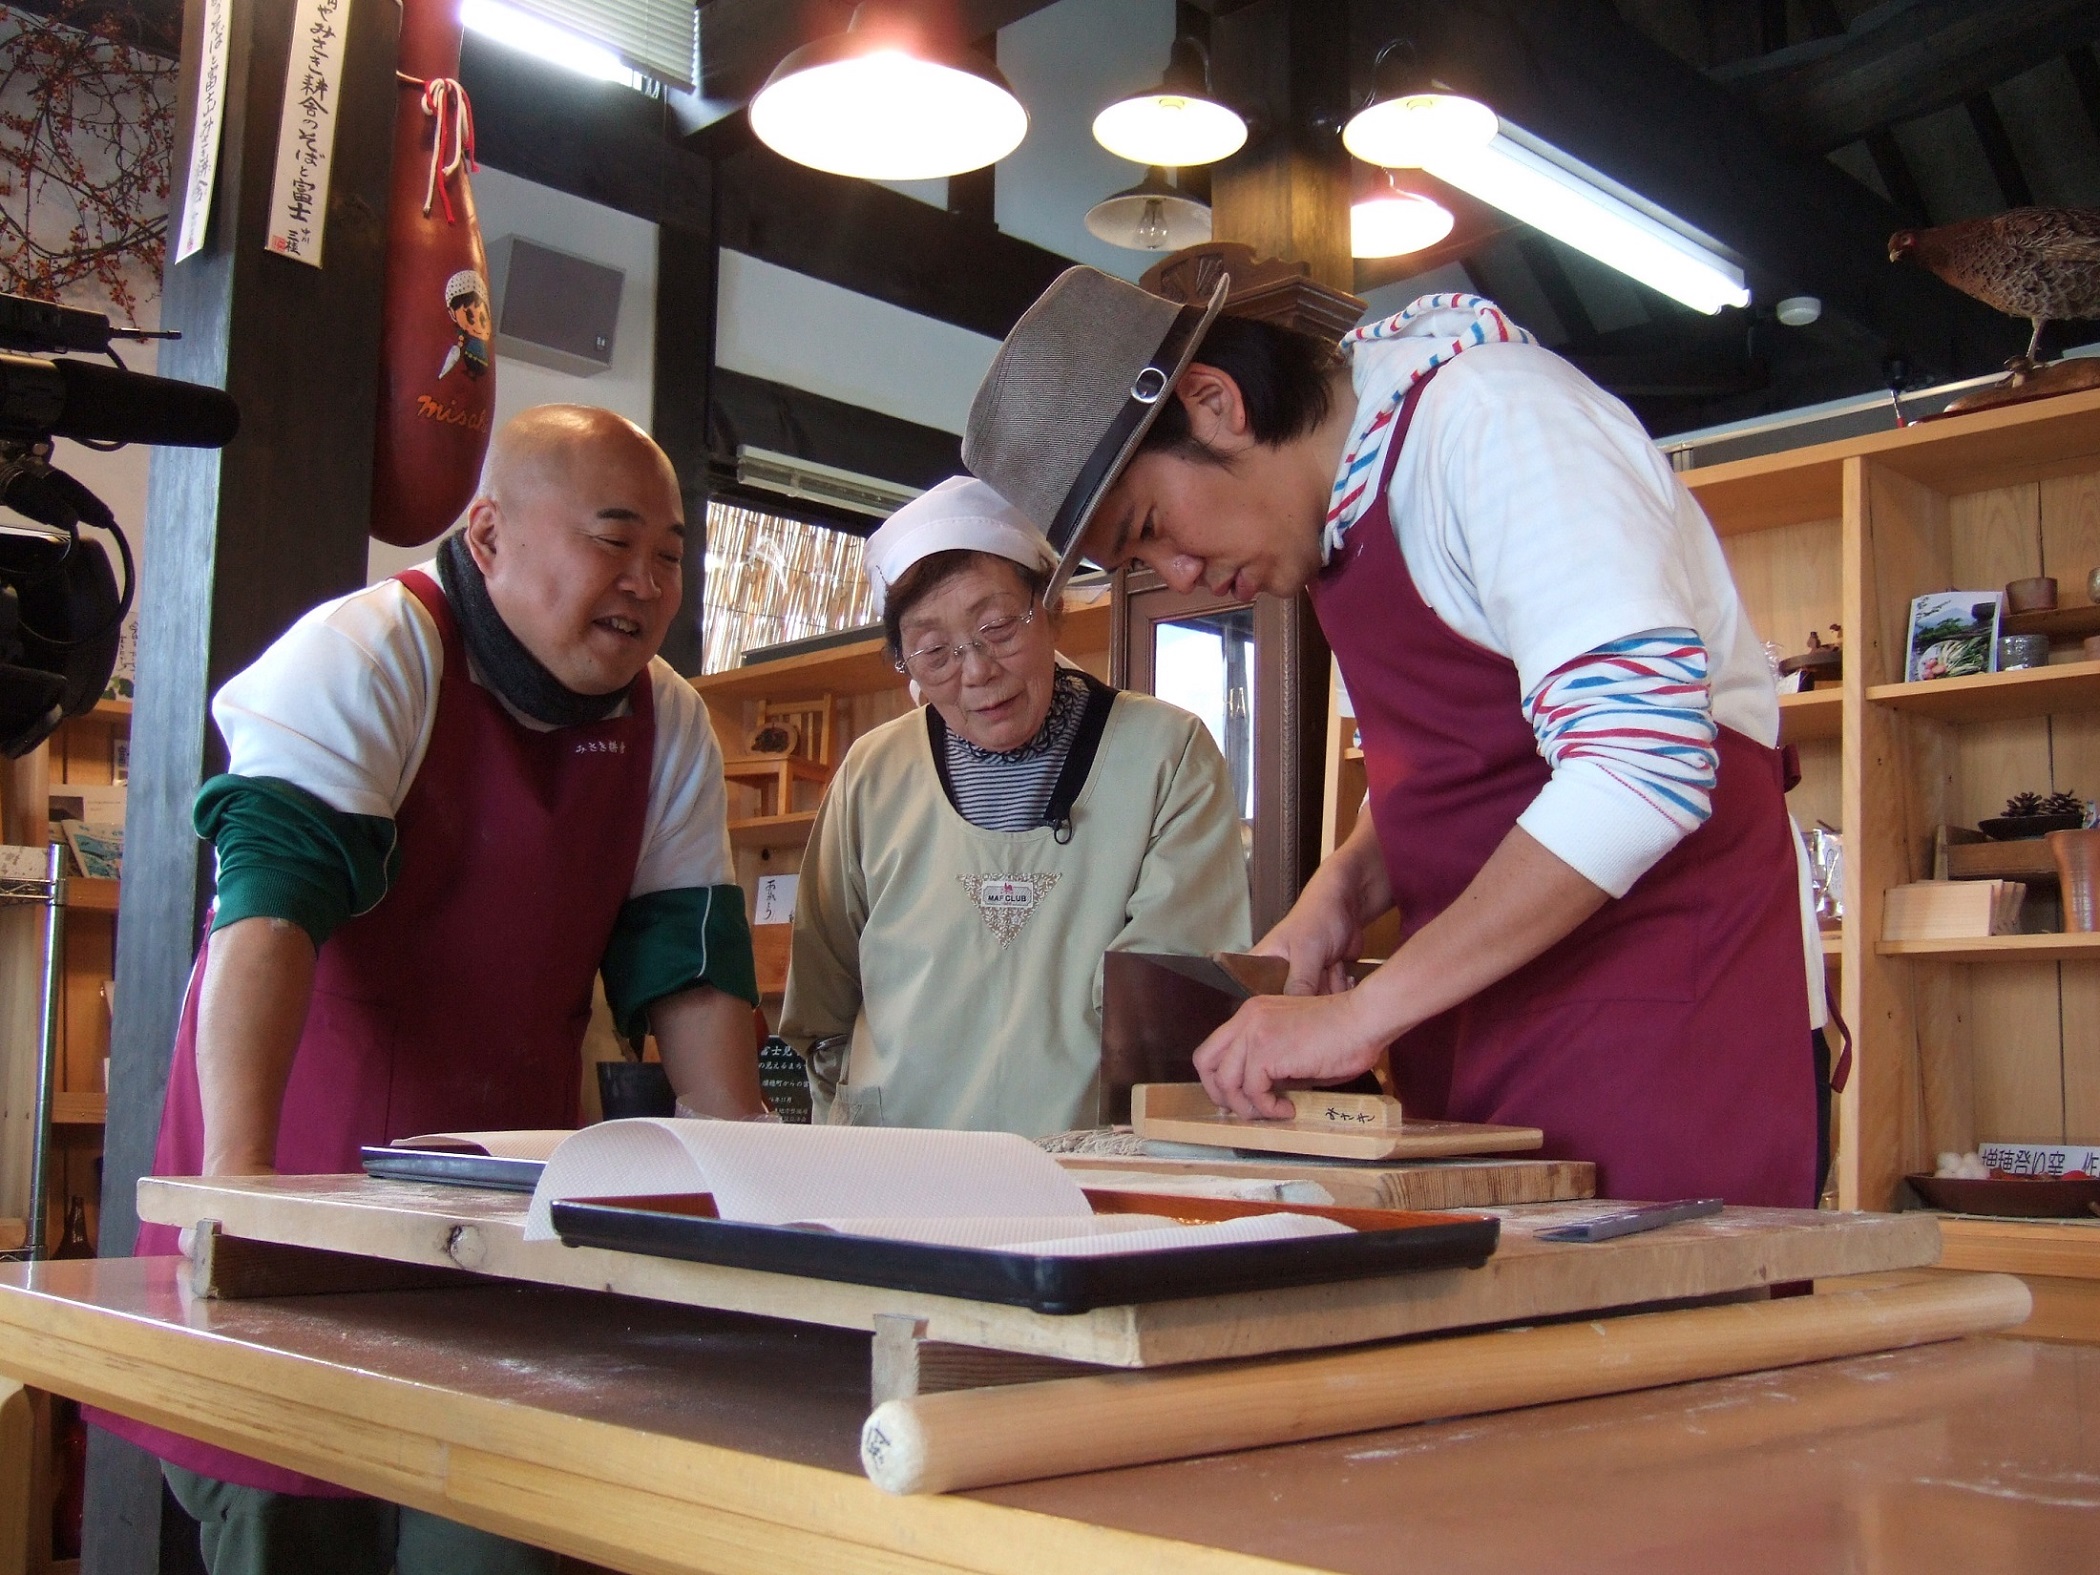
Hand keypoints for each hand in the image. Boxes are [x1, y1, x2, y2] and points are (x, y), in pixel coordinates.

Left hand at [1191, 990, 1388, 1119]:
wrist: (1363, 1020)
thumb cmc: (1343, 1034)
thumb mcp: (1295, 1046)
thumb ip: (1274, 1063)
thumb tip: (1263, 1094)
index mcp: (1252, 1014)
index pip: (1215, 1048)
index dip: (1221, 1078)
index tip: (1244, 1097)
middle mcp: (1246, 1019)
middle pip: (1205, 1062)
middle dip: (1221, 1094)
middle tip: (1247, 1110)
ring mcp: (1253, 1033)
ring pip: (1226, 1082)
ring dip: (1248, 1107)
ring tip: (1275, 1112)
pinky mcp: (1265, 1052)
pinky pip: (1252, 1092)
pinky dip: (1268, 1108)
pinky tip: (1288, 1110)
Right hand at [1254, 809, 1388, 994]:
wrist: (1349, 905)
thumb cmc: (1317, 914)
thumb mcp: (1305, 950)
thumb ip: (1299, 983)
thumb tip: (1292, 1015)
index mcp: (1260, 966)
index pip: (1256, 999)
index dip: (1274, 1008)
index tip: (1297, 998)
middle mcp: (1277, 978)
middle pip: (1289, 1008)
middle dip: (1312, 993)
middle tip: (1322, 970)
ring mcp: (1301, 982)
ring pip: (1313, 1007)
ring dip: (1328, 988)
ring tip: (1331, 964)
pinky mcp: (1320, 985)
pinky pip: (1328, 1002)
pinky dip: (1339, 988)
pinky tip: (1340, 969)